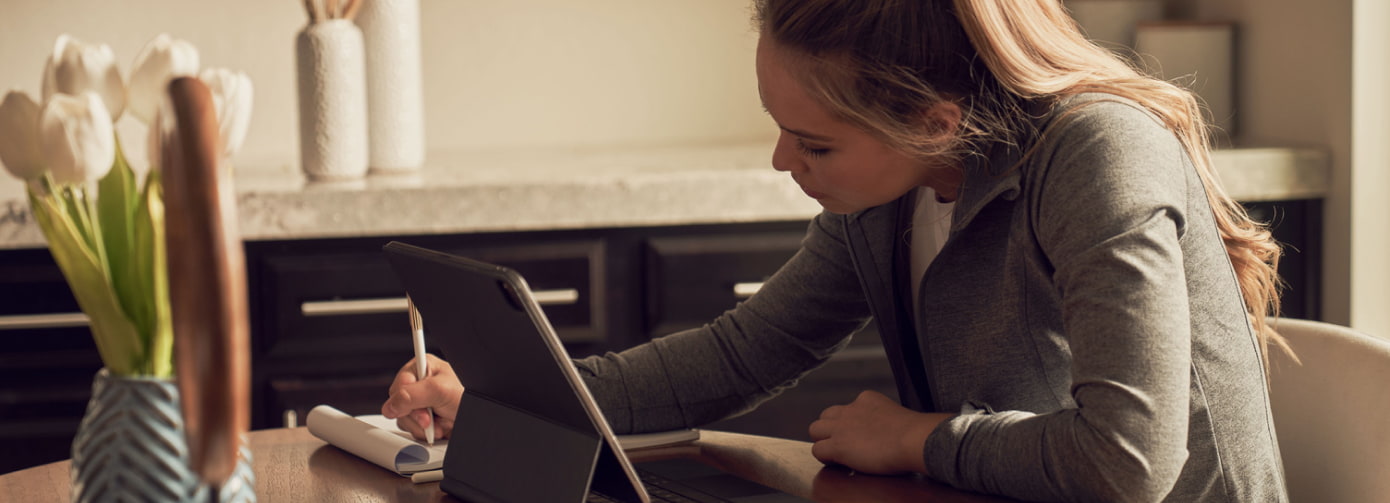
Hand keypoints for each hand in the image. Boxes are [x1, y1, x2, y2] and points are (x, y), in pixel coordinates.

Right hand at [382, 354, 463, 440]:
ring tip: (440, 423)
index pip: (398, 385)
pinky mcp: (423, 419)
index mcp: (422, 367)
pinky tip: (438, 428)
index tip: (420, 408)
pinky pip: (412, 429)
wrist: (479, 417)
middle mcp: (419, 384)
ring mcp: (420, 403)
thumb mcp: (439, 391)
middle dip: (416, 416)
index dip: (406, 400)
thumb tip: (390, 406)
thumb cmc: (467, 396)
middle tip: (431, 418)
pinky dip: (425, 433)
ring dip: (422, 427)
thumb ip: (411, 395)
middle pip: (398, 405)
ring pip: (403, 419)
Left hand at [807, 390, 950, 475]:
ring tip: (837, 453)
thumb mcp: (896, 416)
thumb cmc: (914, 433)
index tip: (862, 435)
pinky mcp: (838, 445)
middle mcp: (850, 408)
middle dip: (831, 428)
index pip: (848, 408)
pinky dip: (824, 457)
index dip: (851, 424)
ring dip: (823, 441)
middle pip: (826, 415)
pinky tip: (838, 463)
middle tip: (844, 444)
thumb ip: (885, 420)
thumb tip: (887, 433)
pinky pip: (817, 450)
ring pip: (815, 429)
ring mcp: (841, 426)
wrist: (913, 439)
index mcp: (866, 399)